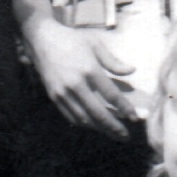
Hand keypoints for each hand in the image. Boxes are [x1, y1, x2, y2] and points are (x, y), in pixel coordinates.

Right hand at [23, 19, 137, 137]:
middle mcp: (75, 84)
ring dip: (100, 129)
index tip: (135, 118)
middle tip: (126, 136)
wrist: (42, 40)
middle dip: (113, 127)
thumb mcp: (95, 45)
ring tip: (113, 134)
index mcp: (89, 69)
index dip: (124, 108)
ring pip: (84, 118)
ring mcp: (62, 92)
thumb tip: (132, 71)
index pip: (111, 95)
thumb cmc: (72, 40)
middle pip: (98, 112)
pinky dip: (85, 124)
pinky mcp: (53, 96)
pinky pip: (71, 116)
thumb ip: (113, 61)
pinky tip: (95, 126)